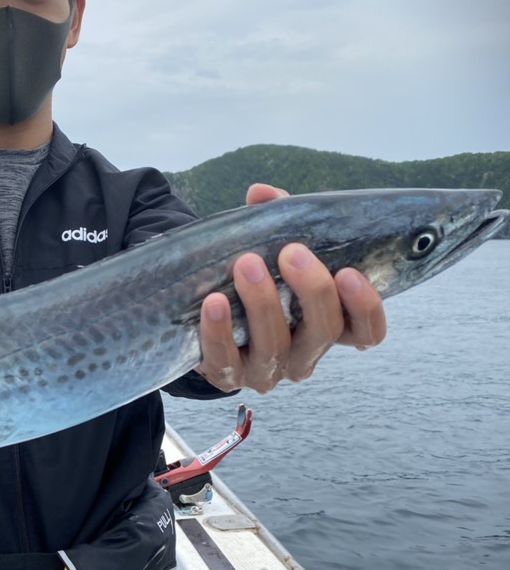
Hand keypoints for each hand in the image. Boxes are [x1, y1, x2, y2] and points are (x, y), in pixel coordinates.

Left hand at [196, 183, 386, 393]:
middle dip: (312, 290)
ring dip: (263, 304)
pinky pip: (225, 359)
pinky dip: (219, 330)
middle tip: (291, 253)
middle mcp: (304, 354)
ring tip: (246, 265)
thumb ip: (276, 221)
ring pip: (276, 347)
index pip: (367, 332)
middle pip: (325, 332)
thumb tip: (261, 194)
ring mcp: (267, 370)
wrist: (203, 315)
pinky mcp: (228, 375)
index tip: (349, 272)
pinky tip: (213, 302)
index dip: (365, 308)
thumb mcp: (271, 248)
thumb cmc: (254, 279)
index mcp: (328, 325)